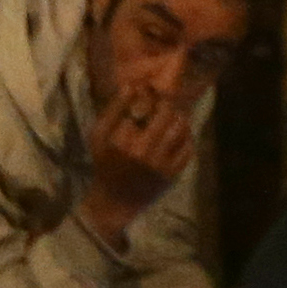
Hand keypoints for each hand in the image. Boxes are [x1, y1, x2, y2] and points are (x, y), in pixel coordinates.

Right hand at [81, 78, 202, 239]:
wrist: (117, 200)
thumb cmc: (105, 164)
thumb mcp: (98, 137)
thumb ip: (112, 111)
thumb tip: (131, 86)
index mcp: (121, 141)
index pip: (141, 106)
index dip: (146, 97)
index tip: (147, 94)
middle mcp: (143, 152)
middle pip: (166, 113)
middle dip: (165, 104)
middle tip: (163, 103)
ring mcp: (160, 164)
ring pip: (181, 127)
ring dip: (179, 117)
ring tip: (173, 117)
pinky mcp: (172, 174)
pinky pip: (188, 147)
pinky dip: (186, 136)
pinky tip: (178, 134)